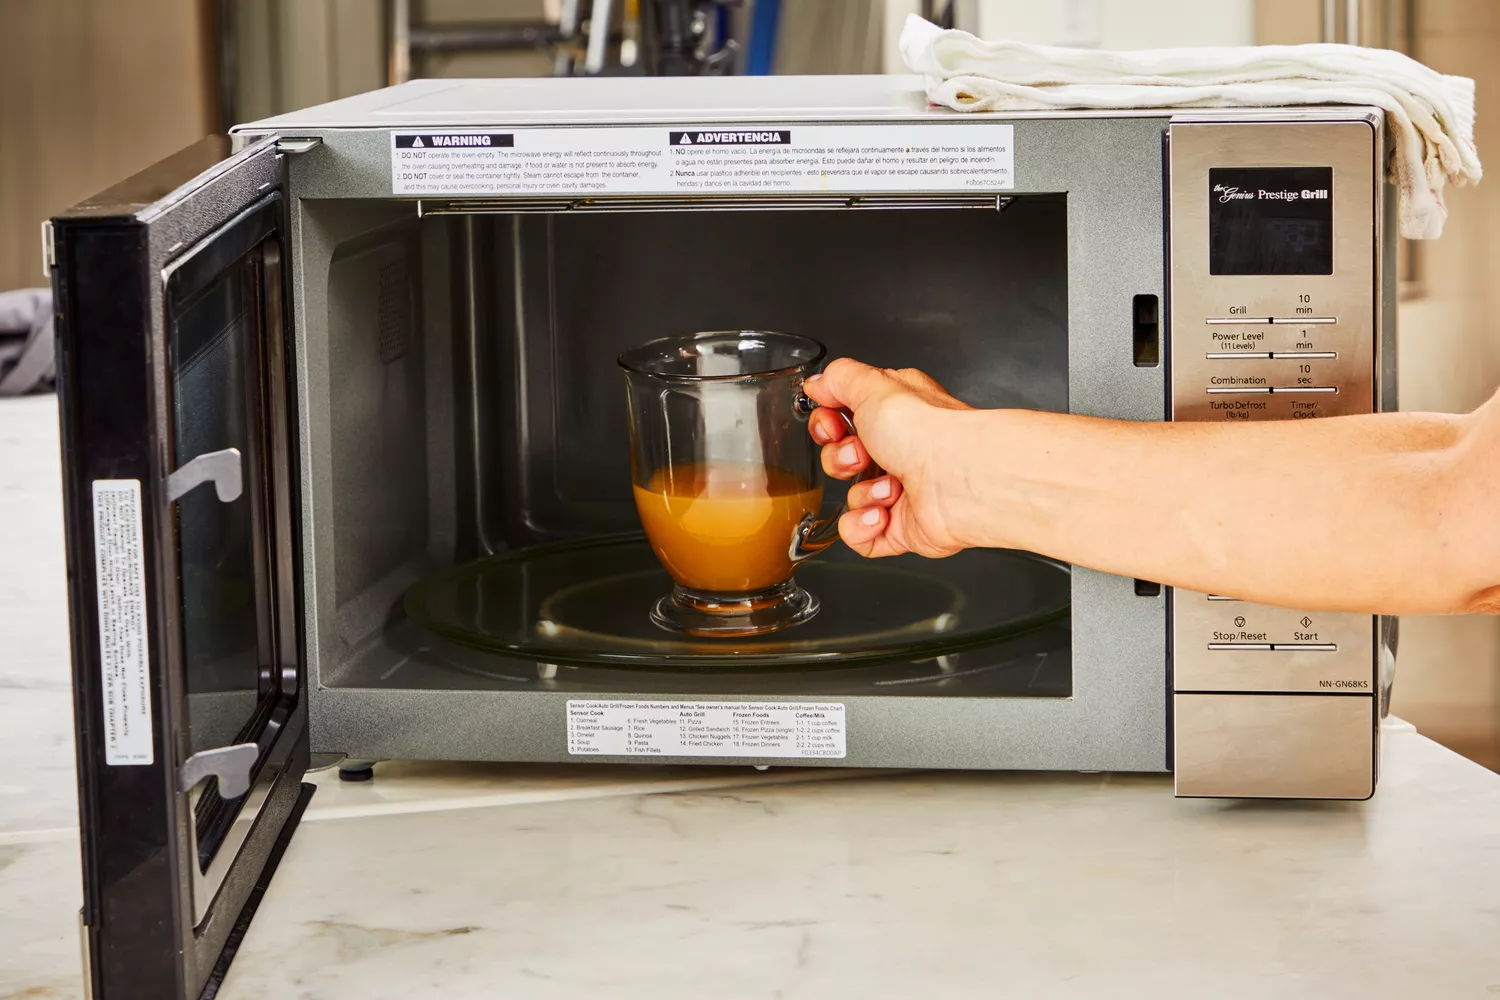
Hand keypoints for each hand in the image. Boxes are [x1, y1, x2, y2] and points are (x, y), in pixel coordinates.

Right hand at [803, 359, 974, 557]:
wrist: (959, 480)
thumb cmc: (930, 432)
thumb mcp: (874, 386)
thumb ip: (839, 379)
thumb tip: (818, 383)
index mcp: (894, 414)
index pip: (842, 419)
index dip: (827, 424)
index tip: (832, 425)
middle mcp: (899, 450)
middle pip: (840, 459)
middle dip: (841, 459)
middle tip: (863, 455)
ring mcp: (900, 491)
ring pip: (850, 497)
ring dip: (862, 493)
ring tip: (890, 487)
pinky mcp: (900, 528)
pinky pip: (858, 534)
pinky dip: (863, 527)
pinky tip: (883, 515)